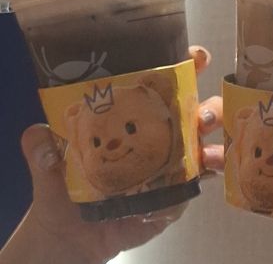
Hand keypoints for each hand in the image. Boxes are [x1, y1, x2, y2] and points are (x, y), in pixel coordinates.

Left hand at [0, 46, 224, 263]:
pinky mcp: (175, 193)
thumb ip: (44, 150)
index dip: (186, 67)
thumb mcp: (50, 166)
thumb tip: (39, 135)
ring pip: (205, 147)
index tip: (197, 57)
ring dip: (214, 147)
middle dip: (211, 108)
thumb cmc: (65, 190)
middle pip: (196, 113)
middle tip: (204, 115)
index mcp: (136, 117)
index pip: (164, 85)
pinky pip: (196, 184)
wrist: (73, 235)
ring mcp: (172, 164)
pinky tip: (206, 178)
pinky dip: (205, 180)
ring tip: (208, 155)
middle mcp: (160, 134)